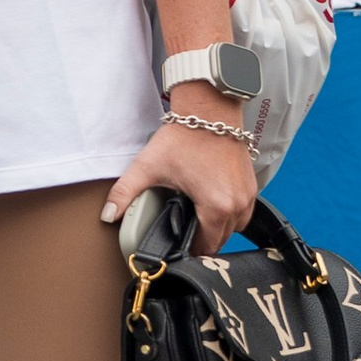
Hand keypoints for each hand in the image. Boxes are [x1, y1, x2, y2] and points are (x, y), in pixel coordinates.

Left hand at [104, 106, 256, 260]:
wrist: (209, 109)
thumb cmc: (183, 136)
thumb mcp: (148, 166)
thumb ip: (125, 193)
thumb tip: (108, 214)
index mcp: (216, 206)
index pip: (207, 247)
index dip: (190, 251)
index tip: (178, 247)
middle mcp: (238, 204)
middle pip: (222, 239)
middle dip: (203, 240)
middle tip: (183, 234)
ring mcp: (248, 194)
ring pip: (235, 227)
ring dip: (219, 228)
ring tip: (197, 221)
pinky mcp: (252, 184)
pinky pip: (244, 211)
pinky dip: (230, 213)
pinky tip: (212, 204)